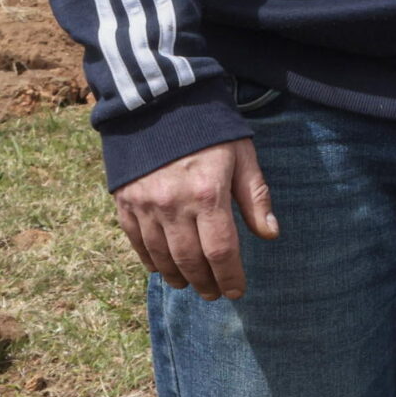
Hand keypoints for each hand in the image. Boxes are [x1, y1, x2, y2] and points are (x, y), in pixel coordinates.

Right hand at [113, 138, 278, 300]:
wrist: (160, 102)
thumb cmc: (210, 130)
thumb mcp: (242, 155)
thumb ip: (255, 196)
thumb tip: (271, 233)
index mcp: (208, 193)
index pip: (221, 250)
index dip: (230, 275)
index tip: (237, 291)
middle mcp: (173, 204)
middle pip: (190, 259)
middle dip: (205, 282)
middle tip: (214, 293)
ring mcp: (145, 205)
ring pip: (162, 256)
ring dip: (178, 276)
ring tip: (191, 285)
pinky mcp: (125, 203)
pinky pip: (137, 243)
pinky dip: (151, 260)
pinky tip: (163, 269)